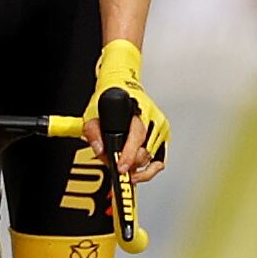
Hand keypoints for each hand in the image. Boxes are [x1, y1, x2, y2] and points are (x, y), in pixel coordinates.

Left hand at [88, 38, 166, 181]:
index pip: (136, 138)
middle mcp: (152, 118)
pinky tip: (141, 171)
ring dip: (139, 166)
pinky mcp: (164, 134)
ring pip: (153, 157)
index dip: (129, 156)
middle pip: (145, 151)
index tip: (122, 167)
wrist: (121, 86)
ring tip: (127, 168)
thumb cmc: (108, 99)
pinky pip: (160, 156)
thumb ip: (93, 132)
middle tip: (119, 168)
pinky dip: (151, 167)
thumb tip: (100, 149)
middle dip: (131, 164)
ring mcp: (160, 126)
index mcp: (137, 111)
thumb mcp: (93, 113)